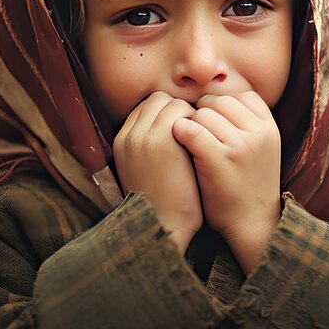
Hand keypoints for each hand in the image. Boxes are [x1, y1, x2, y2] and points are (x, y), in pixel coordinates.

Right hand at [113, 91, 202, 252]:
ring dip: (189, 114)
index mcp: (122, 143)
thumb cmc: (162, 206)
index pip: (146, 108)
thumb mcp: (145, 172)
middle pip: (157, 100)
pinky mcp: (161, 138)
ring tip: (203, 134)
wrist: (162, 228)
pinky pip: (183, 111)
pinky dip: (197, 120)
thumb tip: (177, 129)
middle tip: (198, 127)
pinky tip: (207, 138)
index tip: (185, 127)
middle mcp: (129, 135)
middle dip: (178, 109)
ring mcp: (143, 135)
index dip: (167, 114)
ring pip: (171, 102)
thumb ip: (152, 149)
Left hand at [172, 91, 281, 272]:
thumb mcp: (261, 148)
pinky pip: (191, 129)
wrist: (250, 224)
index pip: (241, 96)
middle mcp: (258, 132)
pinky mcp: (219, 158)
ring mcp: (240, 144)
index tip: (215, 126)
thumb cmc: (247, 184)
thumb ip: (246, 123)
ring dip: (192, 126)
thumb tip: (214, 97)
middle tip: (199, 136)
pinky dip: (180, 133)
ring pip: (203, 114)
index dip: (222, 107)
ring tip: (192, 146)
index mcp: (269, 127)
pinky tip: (179, 145)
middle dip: (204, 115)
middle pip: (218, 101)